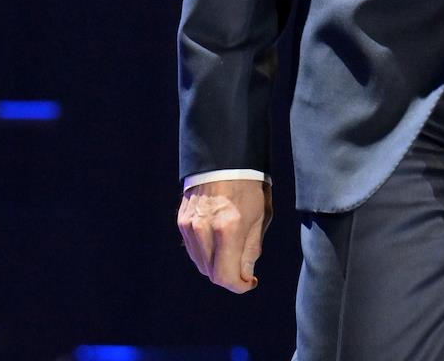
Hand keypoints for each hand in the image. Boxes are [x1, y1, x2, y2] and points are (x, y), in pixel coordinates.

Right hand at [177, 178, 272, 292]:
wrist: (224, 158)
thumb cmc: (248, 184)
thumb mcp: (261, 214)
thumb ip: (251, 248)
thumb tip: (245, 275)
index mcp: (228, 228)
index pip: (226, 276)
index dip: (239, 286)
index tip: (249, 282)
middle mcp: (205, 230)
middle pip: (212, 274)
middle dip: (229, 275)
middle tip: (243, 268)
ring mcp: (190, 227)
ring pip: (201, 264)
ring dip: (216, 266)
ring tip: (232, 252)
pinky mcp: (182, 222)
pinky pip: (193, 249)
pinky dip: (206, 253)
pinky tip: (218, 242)